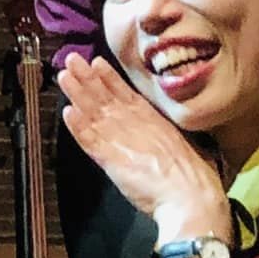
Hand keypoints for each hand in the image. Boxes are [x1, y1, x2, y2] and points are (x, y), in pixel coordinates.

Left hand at [58, 53, 229, 242]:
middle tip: (72, 59)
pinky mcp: (110, 159)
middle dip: (87, 78)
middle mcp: (134, 125)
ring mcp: (120, 141)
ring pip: (93, 113)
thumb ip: (168, 135)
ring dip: (77, 94)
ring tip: (63, 77)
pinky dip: (77, 127)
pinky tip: (66, 113)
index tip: (96, 63)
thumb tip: (169, 133)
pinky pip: (89, 140)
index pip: (125, 94)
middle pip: (105, 97)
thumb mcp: (183, 144)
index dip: (109, 78)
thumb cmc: (194, 179)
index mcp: (153, 120)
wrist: (192, 198)